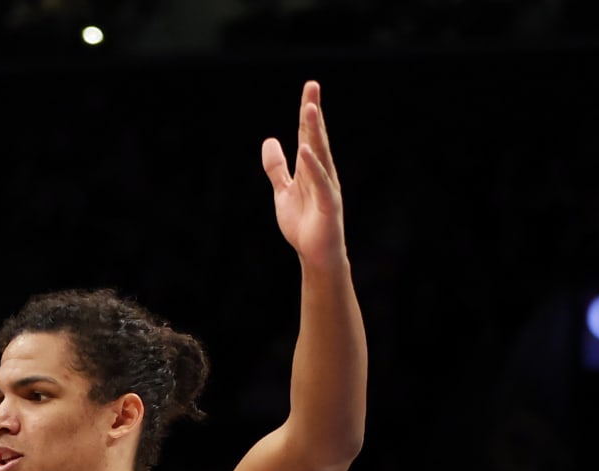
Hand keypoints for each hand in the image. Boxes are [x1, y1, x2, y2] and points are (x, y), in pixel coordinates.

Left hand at [261, 80, 347, 269]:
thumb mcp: (283, 191)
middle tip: (312, 86)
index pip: (308, 135)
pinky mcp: (328, 204)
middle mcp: (321, 172)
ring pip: (320, 154)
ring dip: (315, 132)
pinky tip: (306, 150)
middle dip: (313, 112)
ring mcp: (326, 186)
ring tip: (310, 109)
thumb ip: (277, 168)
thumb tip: (270, 140)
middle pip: (316, 137)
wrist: (315, 254)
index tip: (309, 88)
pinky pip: (319, 182)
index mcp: (310, 168)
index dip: (307, 112)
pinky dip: (313, 166)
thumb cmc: (304, 224)